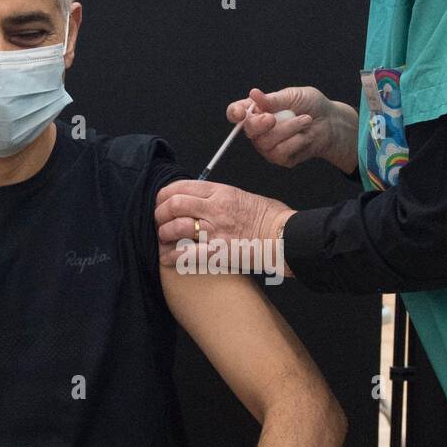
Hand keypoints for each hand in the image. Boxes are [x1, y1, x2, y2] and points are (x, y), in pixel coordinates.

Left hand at [154, 178, 294, 272]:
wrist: (286, 237)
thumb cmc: (271, 219)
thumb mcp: (243, 196)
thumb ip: (220, 197)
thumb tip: (202, 201)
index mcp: (221, 192)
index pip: (181, 187)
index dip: (164, 196)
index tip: (162, 203)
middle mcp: (214, 208)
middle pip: (173, 205)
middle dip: (160, 214)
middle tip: (160, 223)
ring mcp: (215, 231)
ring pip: (175, 228)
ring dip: (164, 235)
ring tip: (164, 241)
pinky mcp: (217, 253)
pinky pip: (184, 254)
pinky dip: (171, 257)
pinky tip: (167, 259)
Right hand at [227, 86, 358, 173]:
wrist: (330, 123)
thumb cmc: (311, 105)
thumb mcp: (293, 95)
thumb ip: (273, 99)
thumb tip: (254, 94)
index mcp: (257, 110)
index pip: (236, 112)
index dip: (235, 113)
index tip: (241, 113)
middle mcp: (258, 129)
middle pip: (249, 130)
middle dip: (260, 123)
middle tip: (273, 118)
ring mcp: (268, 146)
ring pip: (267, 142)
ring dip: (289, 129)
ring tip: (306, 119)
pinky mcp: (280, 158)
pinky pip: (282, 152)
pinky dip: (297, 141)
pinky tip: (305, 135)